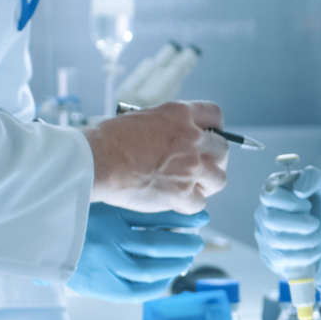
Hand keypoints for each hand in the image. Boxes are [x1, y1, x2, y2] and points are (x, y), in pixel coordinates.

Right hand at [67, 202, 207, 300]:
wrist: (36, 243)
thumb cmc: (69, 219)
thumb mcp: (96, 201)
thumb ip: (124, 204)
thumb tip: (167, 211)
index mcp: (107, 214)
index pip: (154, 215)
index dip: (180, 217)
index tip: (200, 217)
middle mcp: (107, 240)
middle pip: (156, 243)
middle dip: (183, 242)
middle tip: (197, 240)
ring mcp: (104, 265)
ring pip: (149, 267)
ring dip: (174, 264)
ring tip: (188, 258)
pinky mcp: (100, 286)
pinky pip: (135, 291)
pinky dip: (155, 286)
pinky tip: (168, 279)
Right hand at [84, 101, 227, 213]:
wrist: (97, 161)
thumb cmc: (108, 140)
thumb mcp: (140, 118)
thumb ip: (163, 126)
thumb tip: (169, 138)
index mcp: (179, 115)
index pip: (214, 114)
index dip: (215, 127)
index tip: (210, 135)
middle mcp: (191, 138)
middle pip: (222, 149)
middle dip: (215, 158)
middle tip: (203, 166)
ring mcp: (190, 166)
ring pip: (219, 178)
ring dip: (208, 183)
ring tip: (194, 186)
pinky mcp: (182, 192)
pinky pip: (199, 203)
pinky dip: (190, 204)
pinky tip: (178, 202)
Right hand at [255, 166, 320, 291]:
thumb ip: (314, 177)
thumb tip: (297, 190)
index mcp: (278, 193)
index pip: (268, 193)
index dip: (289, 201)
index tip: (308, 205)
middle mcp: (266, 212)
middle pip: (271, 219)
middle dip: (301, 223)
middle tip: (316, 223)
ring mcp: (266, 235)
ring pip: (277, 240)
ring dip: (306, 240)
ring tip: (318, 237)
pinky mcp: (270, 256)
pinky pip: (281, 258)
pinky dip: (305, 255)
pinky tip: (314, 250)